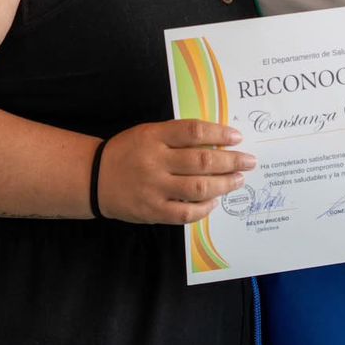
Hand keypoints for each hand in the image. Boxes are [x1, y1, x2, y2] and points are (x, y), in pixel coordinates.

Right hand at [96, 120, 255, 224]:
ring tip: (238, 179)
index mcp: (154, 137)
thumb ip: (177, 136)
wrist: (95, 178)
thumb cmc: (128, 152)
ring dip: (225, 184)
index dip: (219, 134)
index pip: (193, 132)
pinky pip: (186, 212)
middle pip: (202, 161)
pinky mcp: (153, 211)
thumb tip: (217, 142)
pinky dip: (205, 207)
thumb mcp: (148, 133)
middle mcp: (155, 162)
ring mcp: (154, 188)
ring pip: (199, 188)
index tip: (237, 137)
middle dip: (231, 162)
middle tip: (249, 161)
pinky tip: (215, 200)